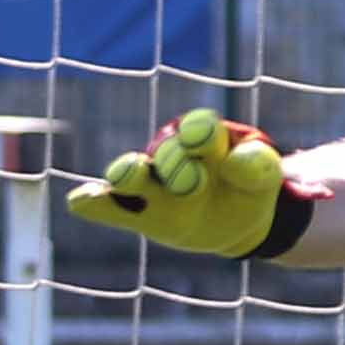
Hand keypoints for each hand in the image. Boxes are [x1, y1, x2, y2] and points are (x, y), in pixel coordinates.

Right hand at [68, 109, 319, 260]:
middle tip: (192, 184)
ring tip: (125, 177)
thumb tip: (236, 162)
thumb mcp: (263, 175)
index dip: (199, 135)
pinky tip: (81, 200)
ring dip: (129, 175)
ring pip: (131, 173)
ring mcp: (153, 184)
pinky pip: (111, 206)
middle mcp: (173, 154)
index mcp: (206, 136)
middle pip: (166, 152)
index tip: (204, 143)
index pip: (197, 128)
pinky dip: (96, 203)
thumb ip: (256, 166)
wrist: (239, 216)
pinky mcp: (140, 213)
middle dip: (176, 166)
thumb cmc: (249, 184)